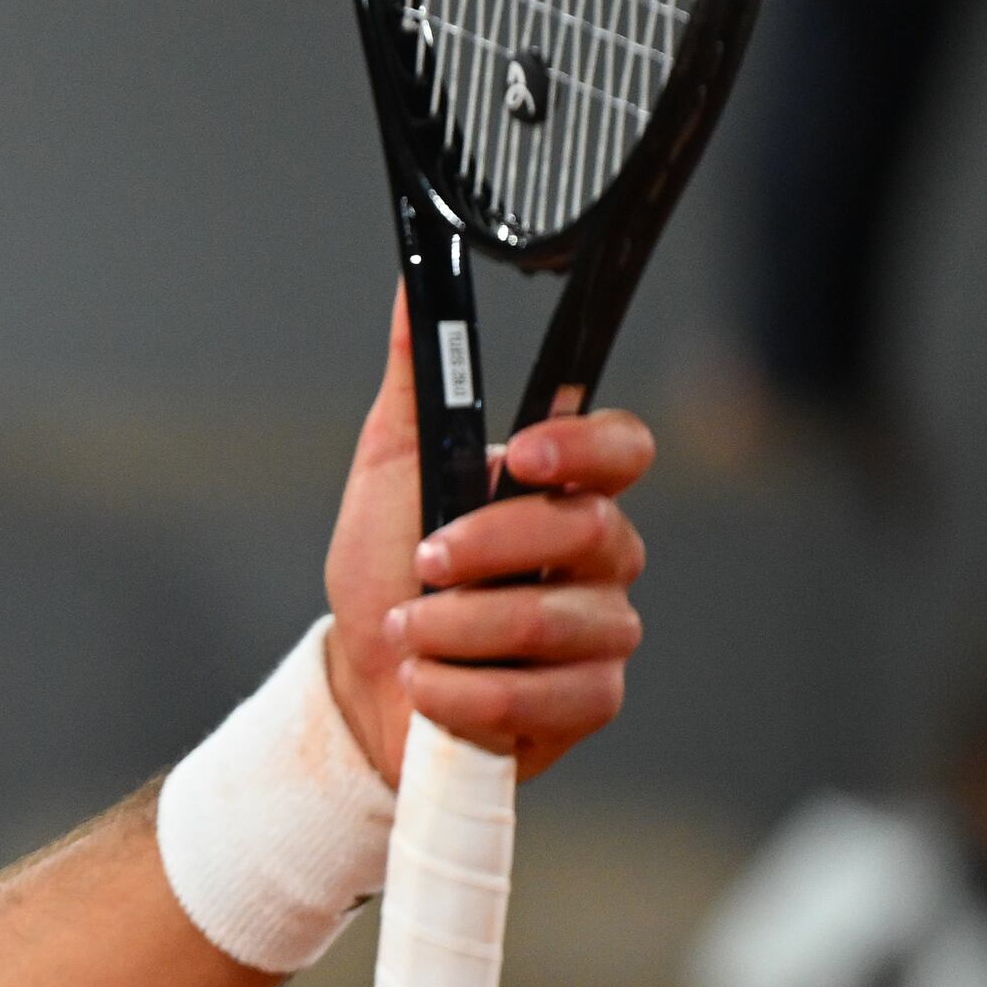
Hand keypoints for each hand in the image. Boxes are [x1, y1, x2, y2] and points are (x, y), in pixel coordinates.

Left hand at [321, 292, 653, 784]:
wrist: (363, 684)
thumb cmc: (385, 575)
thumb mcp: (388, 471)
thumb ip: (414, 383)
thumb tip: (413, 286)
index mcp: (562, 490)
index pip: (623, 448)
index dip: (585, 445)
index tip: (521, 456)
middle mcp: (599, 554)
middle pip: (588, 530)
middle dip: (485, 550)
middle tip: (423, 565)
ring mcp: (603, 629)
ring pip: (557, 620)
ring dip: (456, 630)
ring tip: (408, 632)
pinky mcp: (590, 700)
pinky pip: (547, 696)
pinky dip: (464, 693)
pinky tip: (430, 686)